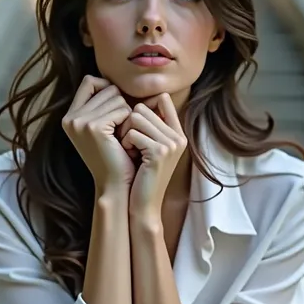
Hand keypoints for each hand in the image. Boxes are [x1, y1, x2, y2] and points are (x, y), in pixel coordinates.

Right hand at [61, 75, 135, 192]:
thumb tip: (112, 81)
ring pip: (116, 97)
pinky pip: (122, 109)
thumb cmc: (115, 157)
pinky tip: (125, 140)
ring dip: (127, 114)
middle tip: (120, 131)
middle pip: (106, 87)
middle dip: (120, 105)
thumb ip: (101, 105)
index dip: (108, 90)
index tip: (117, 112)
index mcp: (69, 117)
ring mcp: (80, 122)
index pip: (90, 81)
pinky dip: (129, 122)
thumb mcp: (102, 128)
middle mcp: (70, 118)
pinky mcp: (94, 128)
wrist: (115, 186)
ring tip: (122, 136)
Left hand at [119, 93, 186, 217]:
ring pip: (136, 118)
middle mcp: (178, 136)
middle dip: (128, 123)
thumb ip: (149, 126)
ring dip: (125, 133)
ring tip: (128, 149)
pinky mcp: (159, 153)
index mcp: (178, 133)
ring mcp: (170, 144)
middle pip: (143, 107)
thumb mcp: (149, 148)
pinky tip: (129, 156)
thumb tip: (136, 101)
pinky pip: (133, 133)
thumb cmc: (141, 175)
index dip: (141, 107)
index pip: (162, 98)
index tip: (131, 124)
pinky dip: (125, 143)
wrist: (144, 205)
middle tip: (128, 142)